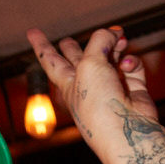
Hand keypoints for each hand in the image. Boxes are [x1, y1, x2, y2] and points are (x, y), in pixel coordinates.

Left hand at [27, 25, 155, 149]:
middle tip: (67, 40)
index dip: (41, 44)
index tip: (32, 32)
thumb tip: (115, 33)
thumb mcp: (90, 64)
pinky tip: (128, 64)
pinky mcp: (132, 90)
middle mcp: (87, 86)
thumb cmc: (99, 104)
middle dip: (72, 49)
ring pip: (109, 59)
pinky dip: (131, 61)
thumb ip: (100, 40)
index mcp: (68, 83)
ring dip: (114, 46)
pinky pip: (131, 67)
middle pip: (77, 60)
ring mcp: (109, 88)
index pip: (50, 60)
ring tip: (120, 38)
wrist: (127, 131)